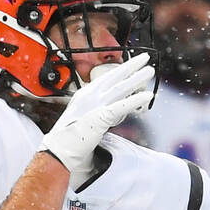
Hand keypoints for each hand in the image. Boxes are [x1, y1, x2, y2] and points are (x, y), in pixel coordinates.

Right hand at [39, 53, 153, 185]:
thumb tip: (116, 114)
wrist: (59, 151)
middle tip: (145, 58)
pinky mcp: (100, 117)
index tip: (131, 65)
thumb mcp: (84, 120)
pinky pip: (122, 106)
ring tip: (150, 71)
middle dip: (131, 66)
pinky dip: (135, 100)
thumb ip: (100, 113)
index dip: (120, 71)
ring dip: (137, 79)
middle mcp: (89, 97)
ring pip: (120, 88)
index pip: (105, 79)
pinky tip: (147, 96)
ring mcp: (94, 106)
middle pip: (114, 77)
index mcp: (84, 96)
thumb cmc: (70, 140)